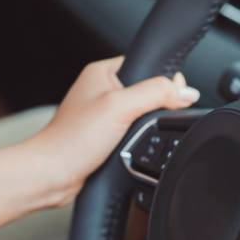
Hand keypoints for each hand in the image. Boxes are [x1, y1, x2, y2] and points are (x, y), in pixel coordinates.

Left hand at [29, 57, 198, 203]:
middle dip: (154, 108)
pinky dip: (134, 141)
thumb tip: (187, 92)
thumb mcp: (120, 107)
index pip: (147, 65)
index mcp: (102, 71)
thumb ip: (157, 94)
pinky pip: (131, 133)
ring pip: (140, 114)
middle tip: (141, 121)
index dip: (164, 80)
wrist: (51, 174)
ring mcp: (101, 113)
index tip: (169, 97)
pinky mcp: (103, 135)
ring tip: (128, 137)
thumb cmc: (71, 139)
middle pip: (147, 91)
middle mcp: (100, 89)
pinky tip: (126, 147)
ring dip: (143, 128)